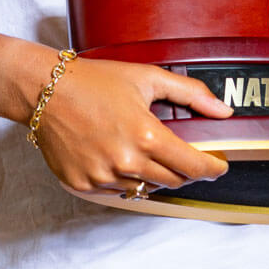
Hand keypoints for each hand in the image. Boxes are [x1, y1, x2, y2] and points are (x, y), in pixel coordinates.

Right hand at [33, 57, 231, 195]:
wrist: (45, 91)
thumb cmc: (94, 81)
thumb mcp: (147, 77)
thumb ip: (190, 93)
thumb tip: (224, 110)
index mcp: (146, 136)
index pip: (194, 167)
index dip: (212, 169)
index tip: (218, 166)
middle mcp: (125, 162)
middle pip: (173, 181)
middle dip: (185, 171)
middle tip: (185, 156)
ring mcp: (103, 176)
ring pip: (145, 188)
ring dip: (154, 175)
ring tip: (145, 151)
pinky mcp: (84, 184)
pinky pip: (117, 191)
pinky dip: (124, 178)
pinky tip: (118, 156)